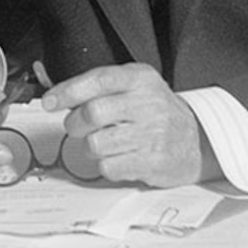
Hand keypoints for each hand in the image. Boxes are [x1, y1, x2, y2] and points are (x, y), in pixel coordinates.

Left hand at [39, 63, 211, 188]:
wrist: (196, 141)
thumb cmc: (157, 114)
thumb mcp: (136, 87)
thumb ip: (101, 87)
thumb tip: (58, 96)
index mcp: (141, 80)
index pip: (99, 80)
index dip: (68, 91)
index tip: (50, 102)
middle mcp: (148, 104)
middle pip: (92, 113)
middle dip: (74, 123)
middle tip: (76, 126)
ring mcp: (152, 134)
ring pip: (96, 143)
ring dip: (91, 146)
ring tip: (105, 143)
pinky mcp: (152, 162)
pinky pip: (108, 167)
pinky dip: (106, 165)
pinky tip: (119, 157)